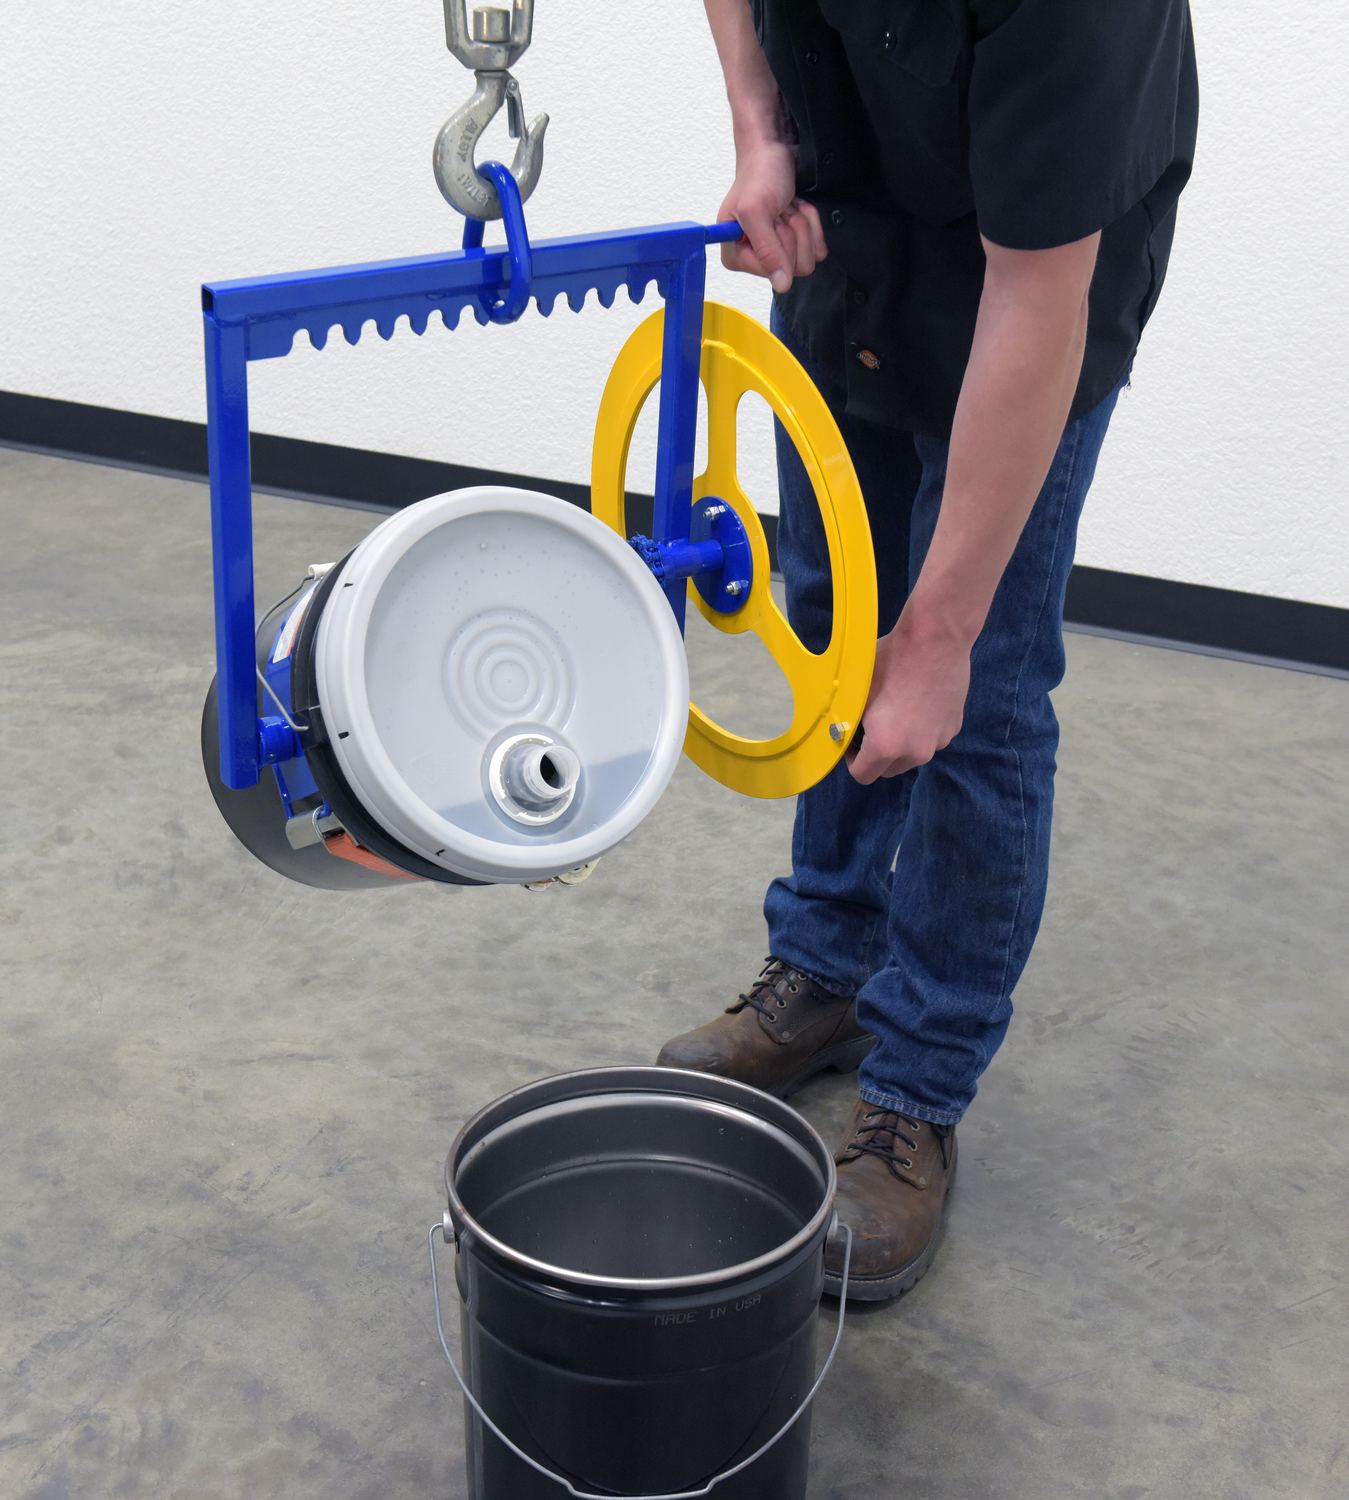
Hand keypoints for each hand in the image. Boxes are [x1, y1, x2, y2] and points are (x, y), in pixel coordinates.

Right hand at [717, 141, 826, 293]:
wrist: (773, 153)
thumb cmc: (758, 176)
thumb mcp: (756, 211)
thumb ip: (767, 250)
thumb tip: (781, 285)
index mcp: (735, 256)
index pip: (770, 272)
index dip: (777, 243)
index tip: (767, 219)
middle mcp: (755, 260)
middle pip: (792, 267)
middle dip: (791, 231)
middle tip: (778, 209)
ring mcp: (778, 254)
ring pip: (807, 259)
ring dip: (801, 224)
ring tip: (785, 206)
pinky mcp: (797, 245)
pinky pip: (818, 249)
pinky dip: (811, 222)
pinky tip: (796, 209)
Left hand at [847, 609, 972, 783]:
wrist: (936, 638)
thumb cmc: (891, 661)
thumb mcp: (858, 692)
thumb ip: (850, 721)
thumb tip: (843, 732)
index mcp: (886, 747)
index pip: (862, 775)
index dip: (851, 761)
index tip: (851, 742)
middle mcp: (915, 753)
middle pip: (888, 770)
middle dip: (876, 755)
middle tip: (870, 727)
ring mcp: (939, 742)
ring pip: (912, 755)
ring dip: (901, 745)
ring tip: (897, 712)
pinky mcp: (954, 727)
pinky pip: (931, 739)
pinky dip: (921, 730)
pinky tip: (918, 703)